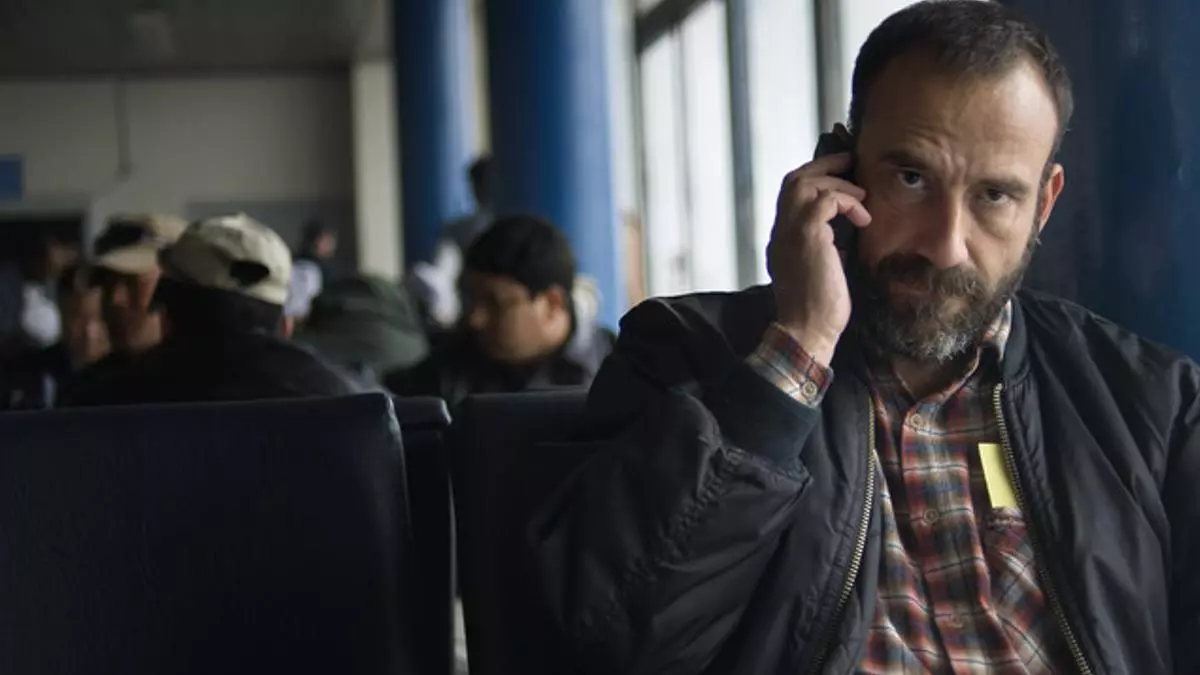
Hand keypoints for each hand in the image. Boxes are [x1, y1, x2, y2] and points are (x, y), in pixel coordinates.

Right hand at [766, 153, 870, 364]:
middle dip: (824, 166)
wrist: (808, 332)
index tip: (841, 176)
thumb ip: (824, 249)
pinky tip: (864, 218)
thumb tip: (845, 236)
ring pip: (804, 182)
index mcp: (783, 240)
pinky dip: (847, 201)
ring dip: (837, 182)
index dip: (815, 180)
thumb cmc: (819, 312)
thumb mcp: (821, 272)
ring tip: (860, 195)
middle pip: (793, 180)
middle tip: (851, 162)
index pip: (791, 196)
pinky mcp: (807, 235)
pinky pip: (825, 199)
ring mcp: (790, 232)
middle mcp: (781, 232)